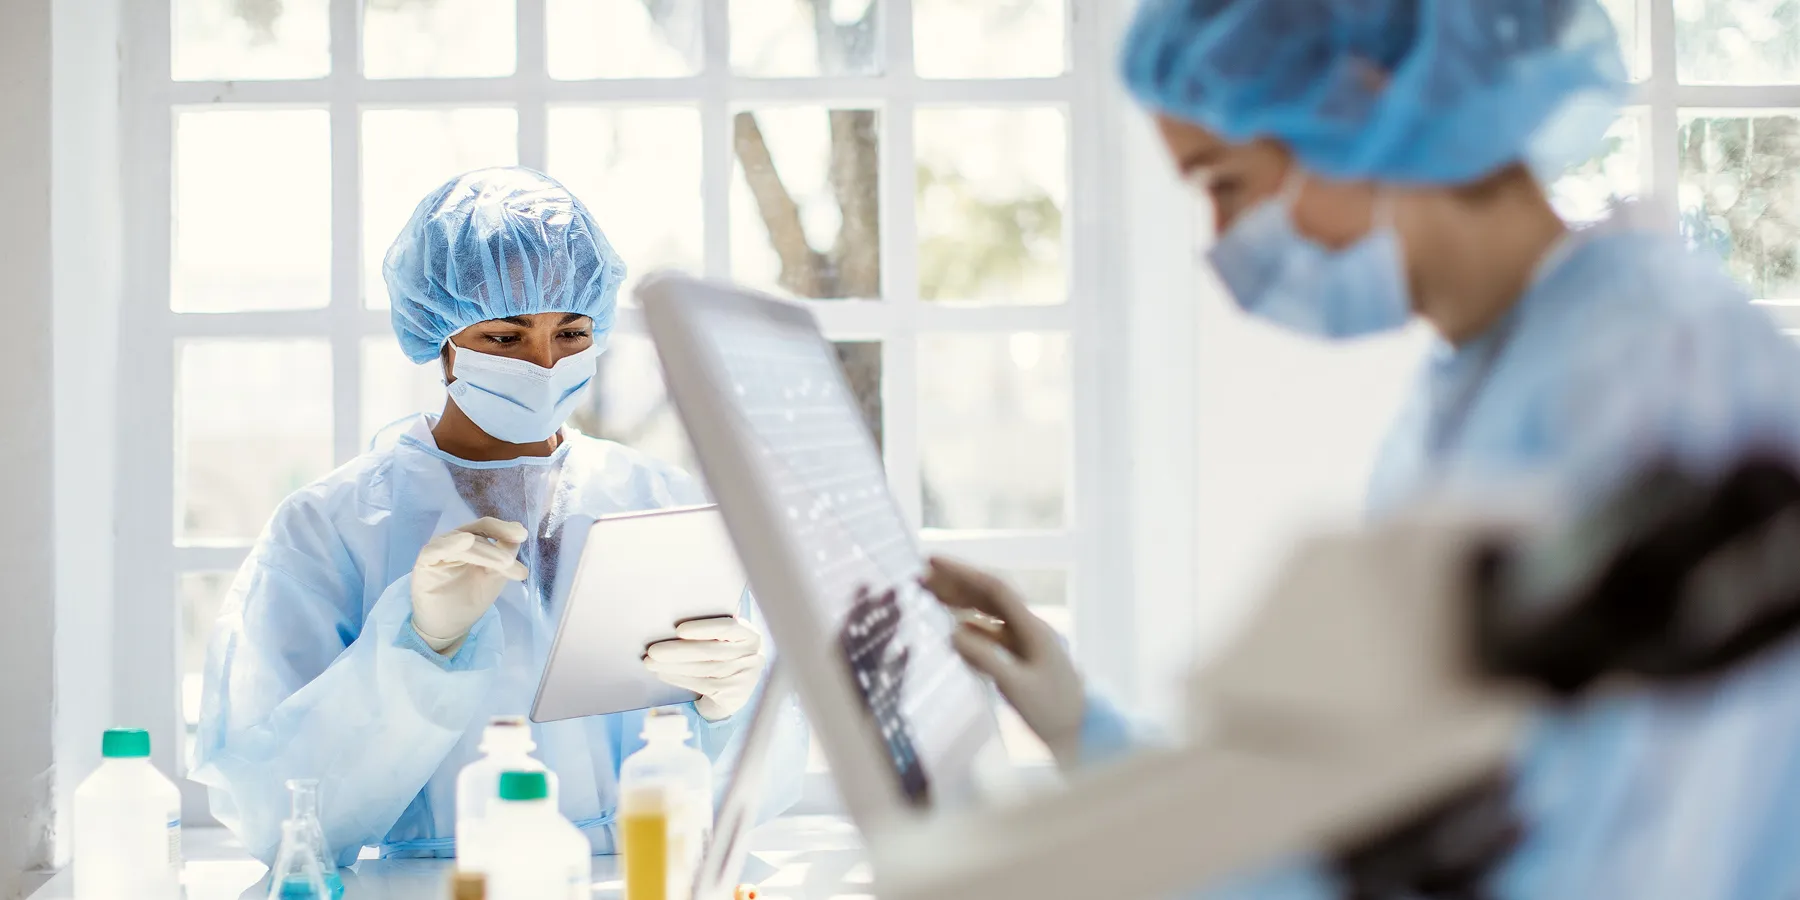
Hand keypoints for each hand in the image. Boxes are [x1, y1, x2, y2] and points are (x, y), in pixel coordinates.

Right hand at [410, 518, 527, 653]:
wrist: (448, 626)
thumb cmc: (470, 598)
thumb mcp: (494, 575)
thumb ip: (505, 553)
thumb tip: (519, 529)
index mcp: (471, 541)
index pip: (487, 528)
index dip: (504, 529)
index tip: (523, 535)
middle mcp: (454, 541)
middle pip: (477, 536)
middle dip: (497, 550)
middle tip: (512, 563)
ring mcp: (438, 550)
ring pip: (462, 544)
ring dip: (484, 552)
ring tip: (504, 562)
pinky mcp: (424, 562)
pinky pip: (435, 550)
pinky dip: (450, 544)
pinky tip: (465, 540)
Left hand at [644, 617, 765, 720]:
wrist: (735, 689)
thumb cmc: (723, 655)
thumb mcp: (725, 641)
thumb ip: (710, 632)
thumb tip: (669, 626)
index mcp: (749, 635)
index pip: (728, 628)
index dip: (703, 628)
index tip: (679, 630)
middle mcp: (751, 655)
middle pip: (710, 651)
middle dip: (678, 650)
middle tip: (653, 650)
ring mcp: (743, 677)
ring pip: (702, 669)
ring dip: (672, 666)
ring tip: (651, 662)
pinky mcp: (732, 694)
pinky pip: (700, 684)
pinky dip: (678, 678)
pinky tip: (662, 674)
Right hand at [924, 558, 1086, 766]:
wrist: (1082, 735)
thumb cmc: (1055, 712)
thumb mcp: (1017, 687)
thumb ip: (985, 658)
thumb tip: (953, 633)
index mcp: (1032, 628)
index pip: (994, 589)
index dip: (962, 572)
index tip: (932, 562)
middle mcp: (1029, 629)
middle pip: (989, 596)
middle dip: (956, 583)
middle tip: (922, 576)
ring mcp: (1026, 644)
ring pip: (989, 614)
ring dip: (962, 603)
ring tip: (931, 595)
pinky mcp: (1023, 661)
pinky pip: (993, 636)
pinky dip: (972, 629)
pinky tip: (955, 630)